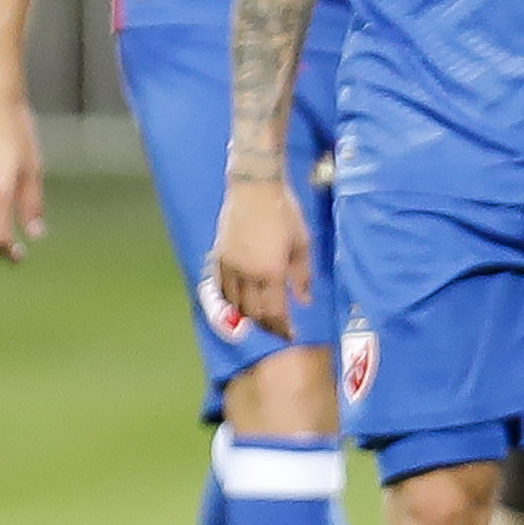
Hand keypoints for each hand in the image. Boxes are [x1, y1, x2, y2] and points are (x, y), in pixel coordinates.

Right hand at [209, 177, 313, 338]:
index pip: (274, 312)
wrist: (254, 189)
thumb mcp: (303, 243)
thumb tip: (304, 301)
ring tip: (259, 321)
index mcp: (271, 271)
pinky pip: (220, 288)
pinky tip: (236, 304)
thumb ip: (303, 275)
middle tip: (277, 330)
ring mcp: (229, 266)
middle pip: (253, 312)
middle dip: (266, 326)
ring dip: (246, 316)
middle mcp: (247, 273)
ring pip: (234, 304)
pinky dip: (228, 301)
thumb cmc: (285, 212)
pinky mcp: (219, 257)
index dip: (282, 328)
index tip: (290, 335)